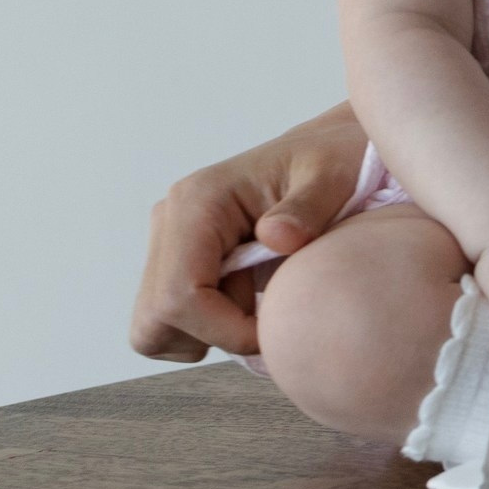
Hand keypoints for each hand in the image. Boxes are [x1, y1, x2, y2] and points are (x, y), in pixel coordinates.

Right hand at [131, 103, 369, 360]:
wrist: (327, 153)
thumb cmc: (333, 163)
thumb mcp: (333, 178)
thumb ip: (309, 207)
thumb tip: (277, 237)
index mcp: (199, 201)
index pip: (180, 296)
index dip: (224, 331)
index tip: (274, 334)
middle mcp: (171, 220)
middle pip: (155, 319)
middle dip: (212, 335)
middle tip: (267, 317)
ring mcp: (169, 241)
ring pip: (155, 326)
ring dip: (208, 332)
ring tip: (260, 296)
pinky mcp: (178, 259)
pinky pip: (170, 320)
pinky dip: (207, 327)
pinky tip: (249, 295)